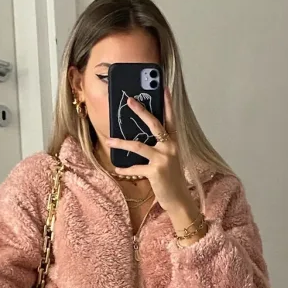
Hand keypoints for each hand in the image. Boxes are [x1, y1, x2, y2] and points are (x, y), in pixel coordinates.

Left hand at [106, 90, 193, 215]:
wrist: (179, 199)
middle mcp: (170, 147)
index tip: (163, 87)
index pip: (170, 118)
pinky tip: (117, 169)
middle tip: (129, 101)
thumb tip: (140, 135)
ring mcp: (163, 159)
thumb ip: (159, 146)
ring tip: (109, 140)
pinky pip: (135, 168)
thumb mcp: (168, 158)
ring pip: (138, 145)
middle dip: (141, 111)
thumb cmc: (171, 177)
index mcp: (173, 142)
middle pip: (154, 124)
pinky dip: (125, 169)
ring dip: (121, 143)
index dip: (167, 103)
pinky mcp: (155, 171)